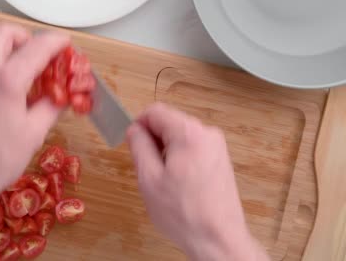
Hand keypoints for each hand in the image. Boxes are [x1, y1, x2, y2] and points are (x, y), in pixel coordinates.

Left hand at [0, 24, 68, 260]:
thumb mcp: (34, 133)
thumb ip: (52, 107)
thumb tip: (65, 95)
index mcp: (6, 80)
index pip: (36, 46)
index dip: (56, 42)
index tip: (68, 45)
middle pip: (4, 33)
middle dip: (27, 37)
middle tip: (43, 57)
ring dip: (14, 52)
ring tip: (32, 76)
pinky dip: (2, 66)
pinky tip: (15, 92)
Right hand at [127, 103, 268, 260]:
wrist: (217, 239)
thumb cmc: (183, 213)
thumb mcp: (149, 177)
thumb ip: (138, 146)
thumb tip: (134, 130)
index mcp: (188, 133)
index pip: (155, 111)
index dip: (138, 125)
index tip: (132, 144)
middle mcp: (207, 133)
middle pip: (169, 122)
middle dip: (153, 141)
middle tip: (147, 168)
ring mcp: (216, 147)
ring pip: (180, 136)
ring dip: (166, 152)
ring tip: (163, 180)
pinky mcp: (220, 160)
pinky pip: (192, 148)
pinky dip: (179, 159)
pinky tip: (177, 183)